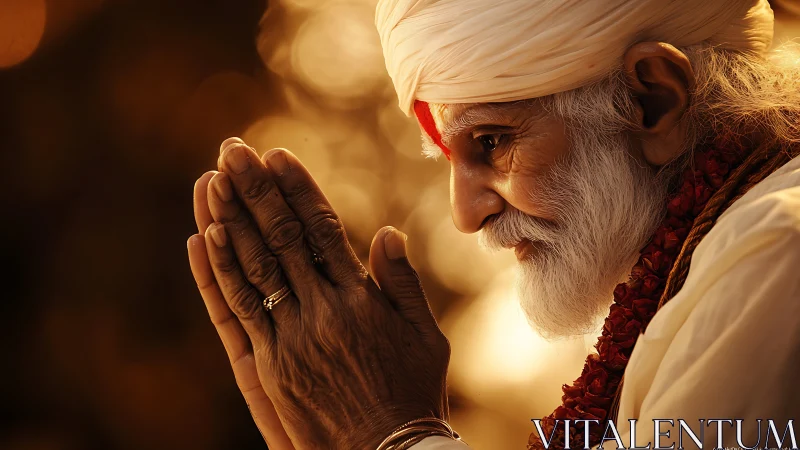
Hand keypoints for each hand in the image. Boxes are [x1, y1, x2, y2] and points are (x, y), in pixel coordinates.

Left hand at [197, 139, 449, 448]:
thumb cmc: (412, 392)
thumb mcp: (425, 336)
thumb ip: (403, 284)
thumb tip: (386, 232)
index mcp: (362, 299)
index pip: (324, 230)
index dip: (298, 190)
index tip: (277, 155)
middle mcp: (324, 311)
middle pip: (282, 238)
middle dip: (256, 190)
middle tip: (232, 150)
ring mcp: (292, 337)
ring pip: (255, 267)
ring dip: (231, 220)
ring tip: (212, 180)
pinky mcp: (271, 364)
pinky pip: (240, 310)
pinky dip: (222, 271)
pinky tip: (206, 236)